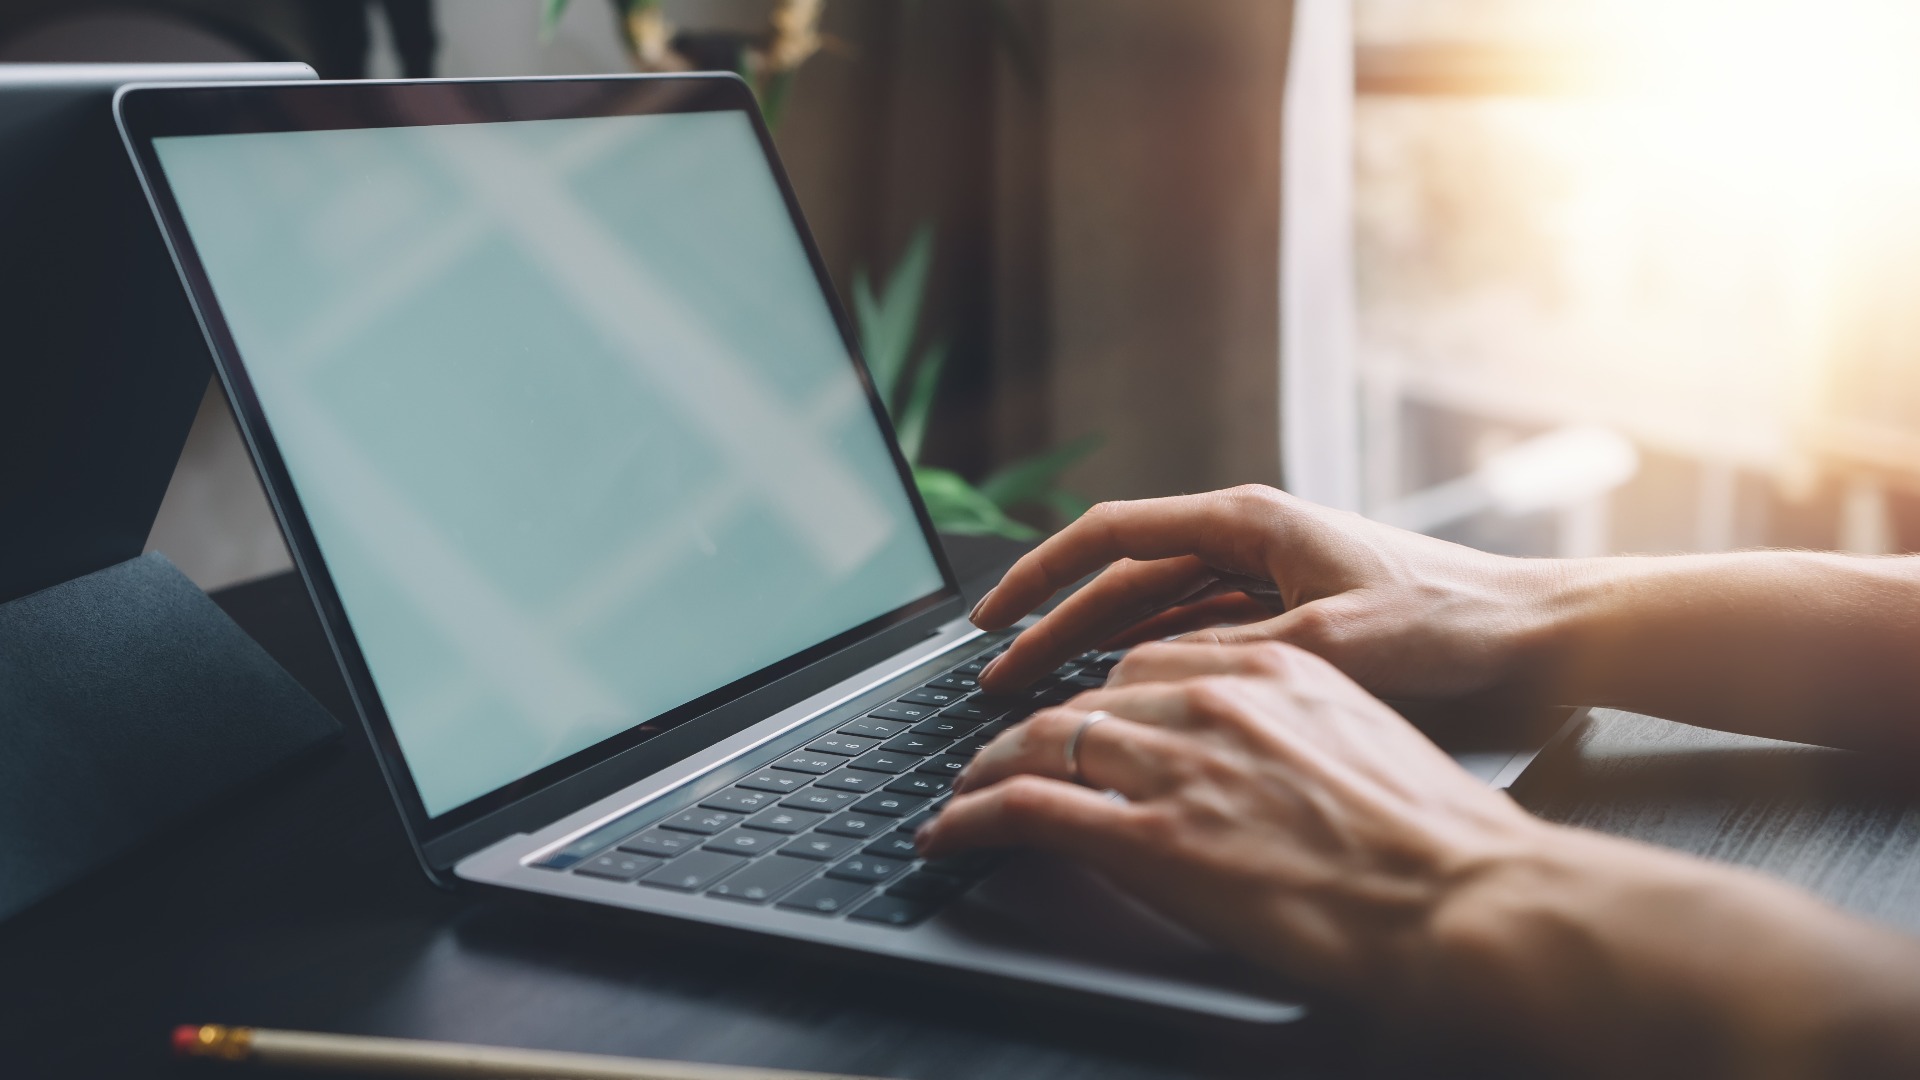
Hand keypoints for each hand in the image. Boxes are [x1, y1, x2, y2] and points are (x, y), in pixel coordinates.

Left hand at [919, 640, 1551, 1008]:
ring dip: (988, 769)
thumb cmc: (1437, 839)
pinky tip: (951, 831)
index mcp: (1272, 668)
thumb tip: (1257, 760)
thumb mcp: (1363, 746)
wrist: (1465, 897)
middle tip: (999, 756)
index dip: (1097, 695)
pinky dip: (975, 816)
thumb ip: (1293, 732)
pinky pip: (1029, 806)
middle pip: (1088, 698)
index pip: (1148, 659)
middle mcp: (1216, 697)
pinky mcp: (1153, 834)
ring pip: (1043, 740)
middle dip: (1036, 728)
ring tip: (963, 795)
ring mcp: (1180, 761)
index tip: (1076, 719)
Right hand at [970, 486, 1560, 701]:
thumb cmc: (1452, 621)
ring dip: (1098, 648)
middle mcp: (1252, 539)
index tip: (991, 618)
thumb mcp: (1332, 643)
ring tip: (1042, 691)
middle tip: (998, 674)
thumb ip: (1232, 654)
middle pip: (1125, 579)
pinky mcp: (1293, 614)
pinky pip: (1199, 635)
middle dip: (1056, 624)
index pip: (1113, 536)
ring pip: (1157, 612)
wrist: (1539, 634)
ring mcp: (1271, 577)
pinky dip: (1154, 664)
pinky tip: (1124, 699)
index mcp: (1250, 520)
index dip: (1040, 576)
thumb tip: (1140, 680)